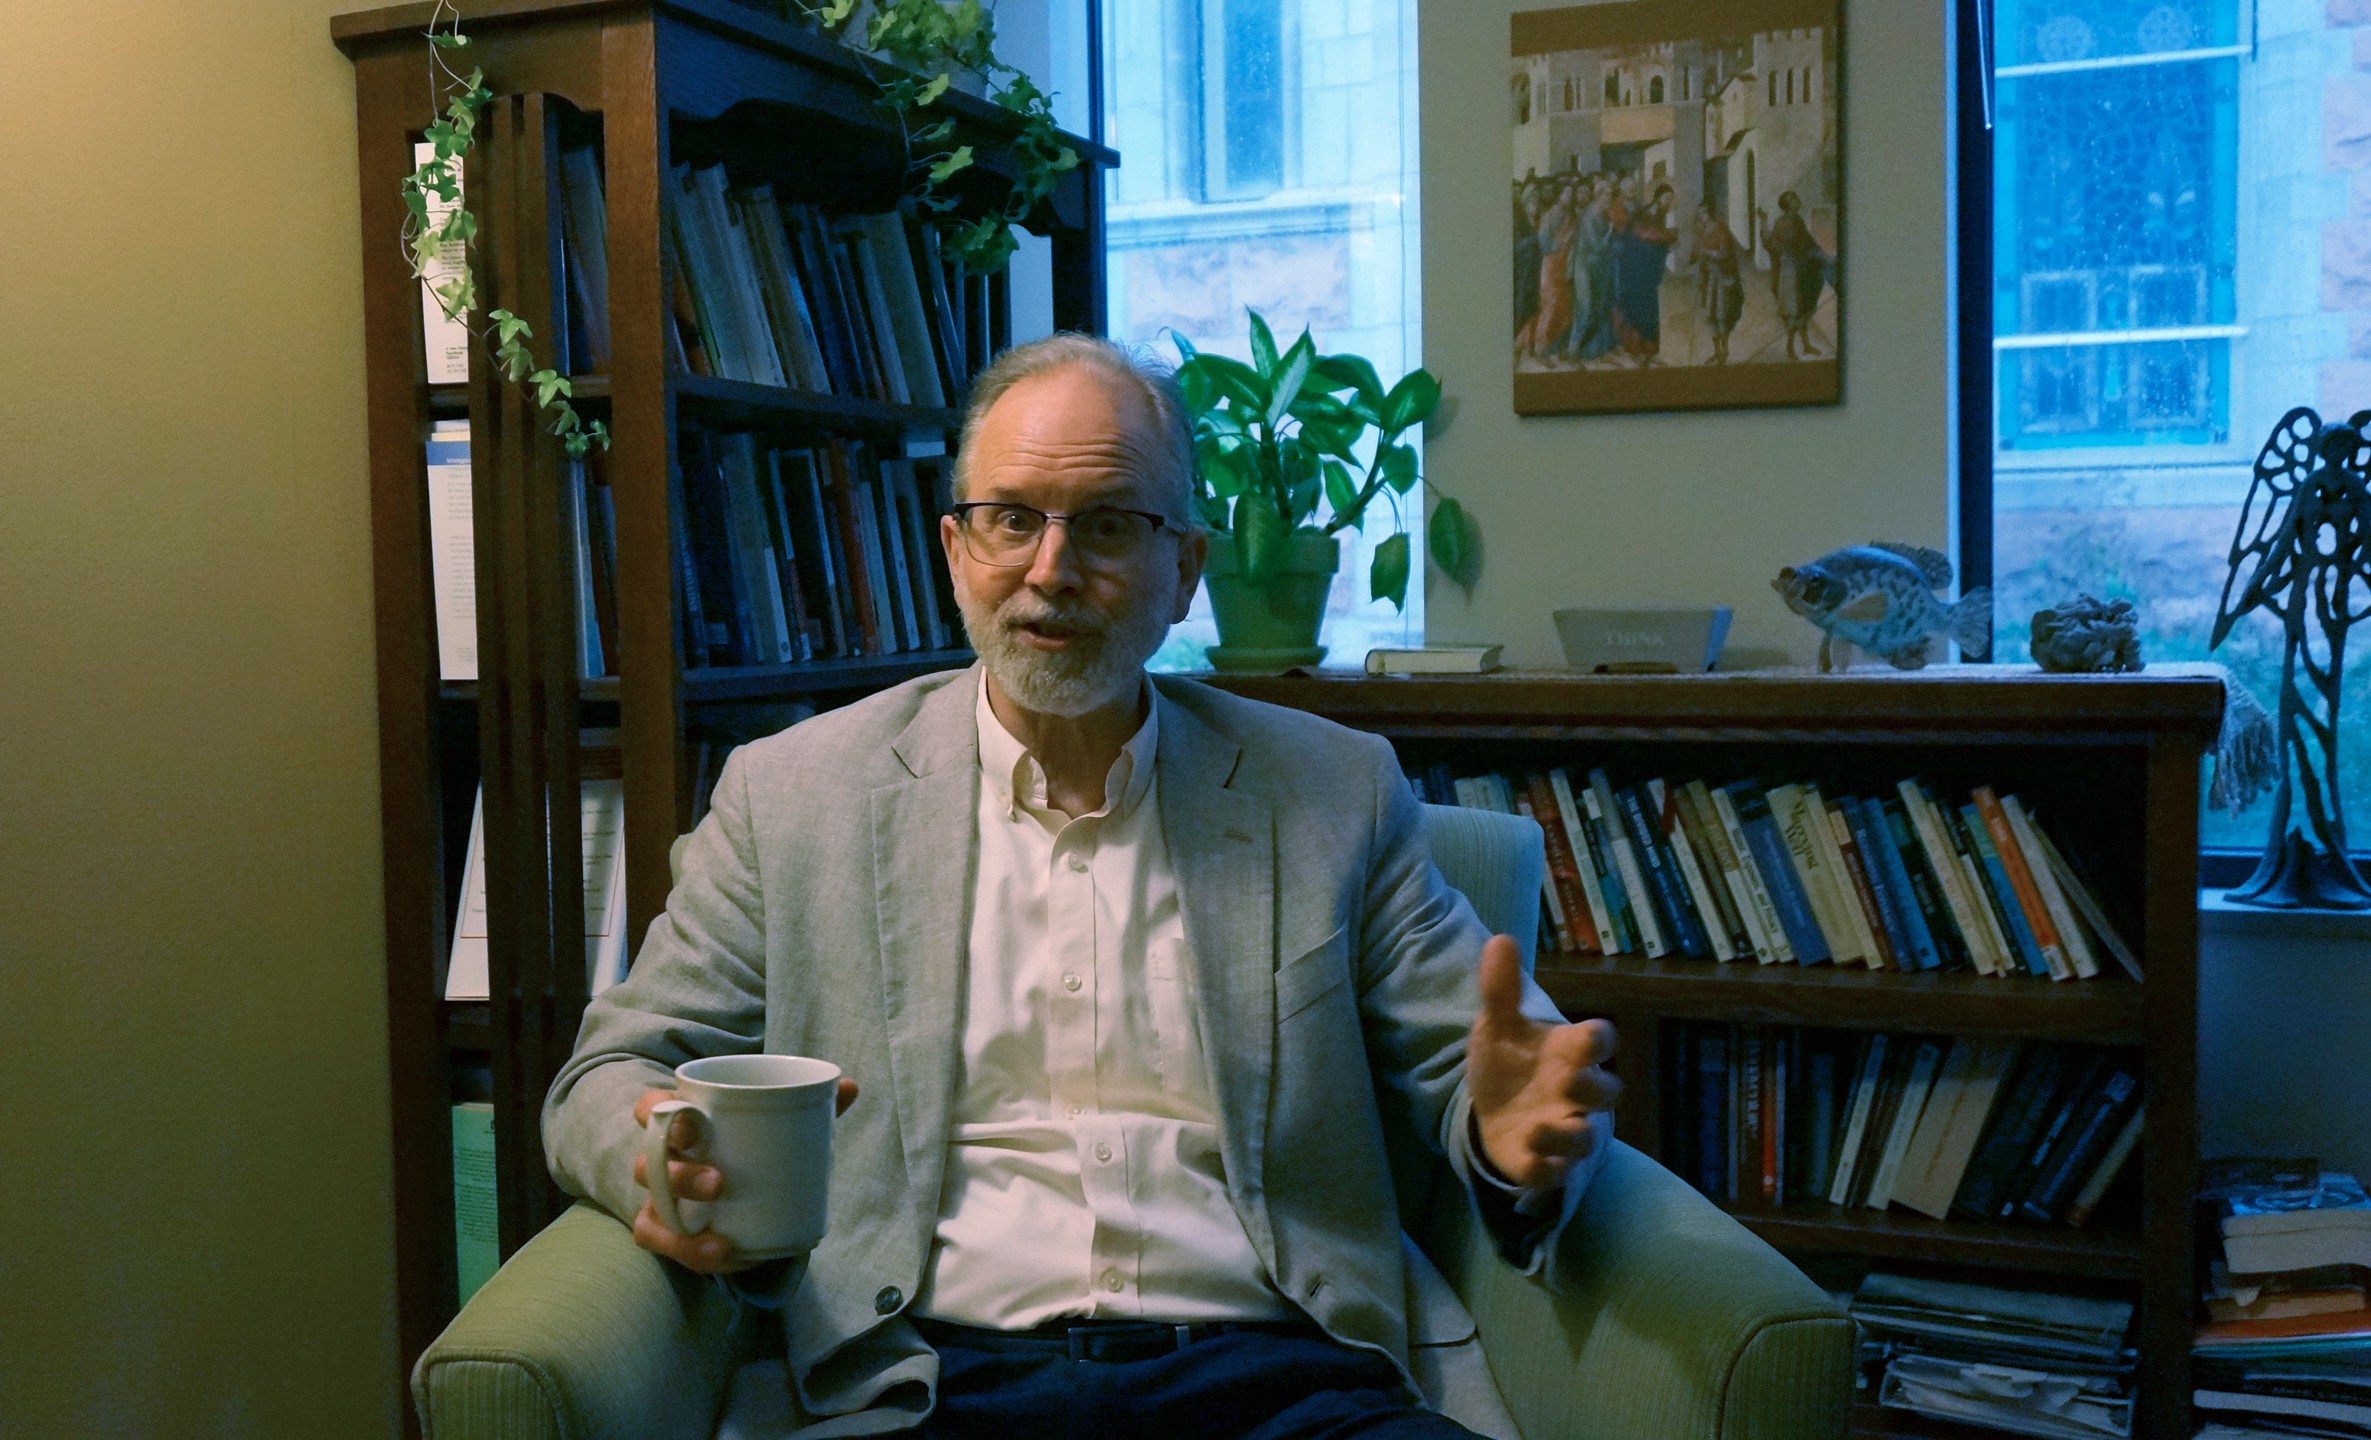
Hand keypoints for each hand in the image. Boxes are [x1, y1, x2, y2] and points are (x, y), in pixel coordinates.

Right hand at [629, 1078, 856, 1273]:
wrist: (733, 1190)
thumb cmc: (750, 1145)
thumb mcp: (777, 1126)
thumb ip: (810, 1107)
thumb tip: (850, 1086)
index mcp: (681, 1121)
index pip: (651, 1107)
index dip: (656, 1110)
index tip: (689, 1119)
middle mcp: (661, 1157)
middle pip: (650, 1160)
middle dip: (679, 1173)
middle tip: (719, 1182)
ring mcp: (658, 1195)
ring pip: (654, 1206)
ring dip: (681, 1225)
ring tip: (720, 1239)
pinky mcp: (663, 1229)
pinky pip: (664, 1242)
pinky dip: (691, 1252)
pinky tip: (725, 1255)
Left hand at [1466, 935, 1620, 1188]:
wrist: (1491, 1106)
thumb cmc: (1509, 1060)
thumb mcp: (1498, 1024)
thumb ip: (1501, 989)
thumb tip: (1499, 939)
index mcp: (1568, 1052)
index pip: (1600, 1041)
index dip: (1599, 1040)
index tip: (1589, 1038)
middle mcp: (1574, 1092)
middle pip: (1607, 1093)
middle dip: (1593, 1089)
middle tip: (1567, 1080)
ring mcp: (1562, 1128)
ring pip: (1585, 1139)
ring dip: (1567, 1135)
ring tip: (1535, 1127)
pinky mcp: (1542, 1162)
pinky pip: (1554, 1172)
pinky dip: (1546, 1168)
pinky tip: (1529, 1158)